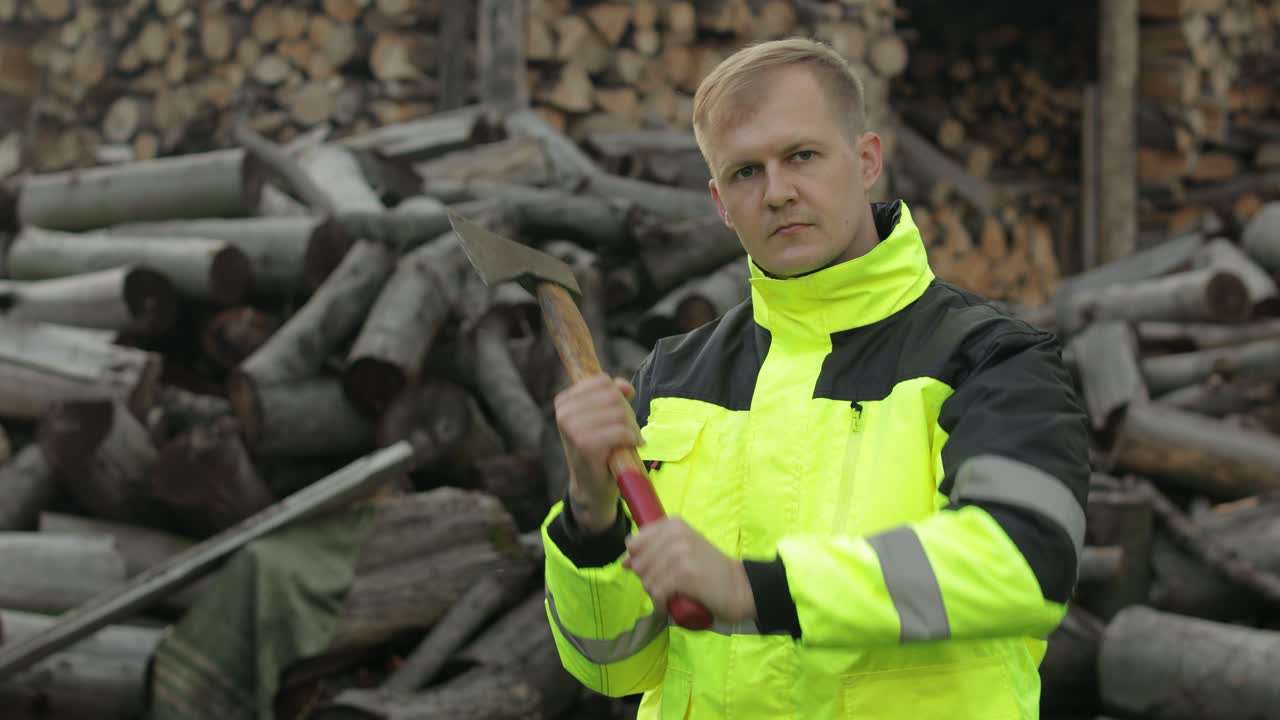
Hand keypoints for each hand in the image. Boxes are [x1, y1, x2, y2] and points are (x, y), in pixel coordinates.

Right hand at [554, 373, 641, 531]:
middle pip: (612, 395)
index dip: (618, 395)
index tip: (618, 414)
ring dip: (631, 427)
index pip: (602, 381)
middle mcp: (564, 412)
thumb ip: (613, 394)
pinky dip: (633, 439)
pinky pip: (621, 431)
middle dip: (626, 413)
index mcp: (564, 401)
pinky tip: (632, 446)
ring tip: (629, 440)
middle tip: (627, 431)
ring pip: (619, 412)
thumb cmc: (601, 448)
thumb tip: (626, 387)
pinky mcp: (586, 445)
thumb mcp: (604, 416)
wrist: (591, 486)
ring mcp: (573, 428)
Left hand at [623, 516, 755, 623]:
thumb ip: (656, 548)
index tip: (654, 571)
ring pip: (646, 579)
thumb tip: (624, 558)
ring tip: (670, 596)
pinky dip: (660, 605)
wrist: (740, 587)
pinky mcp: (684, 573)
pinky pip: (656, 593)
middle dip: (647, 580)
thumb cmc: (709, 570)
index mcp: (673, 524)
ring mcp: (680, 552)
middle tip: (666, 587)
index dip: (638, 561)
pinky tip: (669, 607)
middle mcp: (675, 533)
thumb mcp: (683, 549)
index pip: (635, 542)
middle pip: (638, 563)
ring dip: (654, 594)